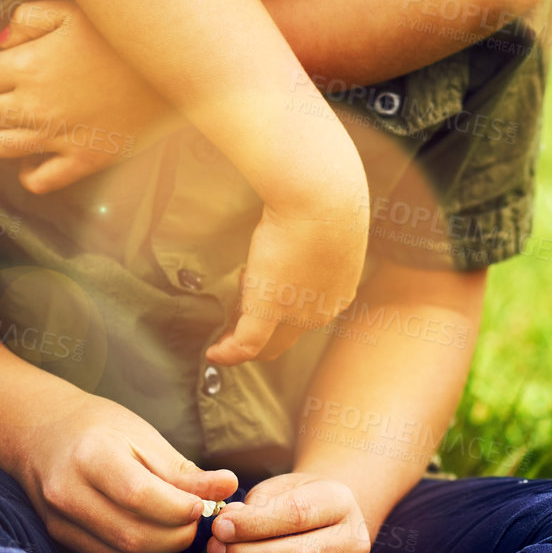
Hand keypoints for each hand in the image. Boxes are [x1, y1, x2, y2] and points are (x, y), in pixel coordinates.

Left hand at [0, 0, 176, 193]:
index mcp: (29, 65)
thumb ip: (29, 18)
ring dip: (2, 134)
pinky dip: (30, 172)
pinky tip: (36, 158)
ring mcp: (59, 136)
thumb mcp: (74, 9)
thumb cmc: (124, 32)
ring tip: (20, 122)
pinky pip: (40, 181)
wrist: (176, 65)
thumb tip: (2, 42)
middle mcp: (36, 105)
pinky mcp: (85, 159)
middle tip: (6, 94)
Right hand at [19, 386, 237, 552]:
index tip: (202, 505)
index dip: (179, 508)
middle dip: (177, 535)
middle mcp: (69, 492)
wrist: (42, 433)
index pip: (140, 496)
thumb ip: (182, 470)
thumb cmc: (98, 427)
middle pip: (134, 535)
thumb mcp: (142, 435)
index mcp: (91, 455)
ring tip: (179, 529)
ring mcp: (62, 520)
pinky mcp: (63, 538)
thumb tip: (228, 487)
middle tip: (196, 520)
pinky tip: (158, 541)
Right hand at [204, 190, 369, 367]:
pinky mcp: (271, 307)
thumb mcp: (326, 229)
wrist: (322, 199)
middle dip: (259, 334)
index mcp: (337, 291)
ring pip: (267, 342)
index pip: (305, 318)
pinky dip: (229, 353)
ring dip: (243, 336)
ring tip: (224, 327)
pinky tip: (214, 353)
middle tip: (233, 328)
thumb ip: (314, 243)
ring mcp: (297, 312)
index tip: (257, 302)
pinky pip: (247, 342)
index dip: (280, 315)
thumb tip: (296, 234)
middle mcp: (321, 309)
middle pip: (285, 338)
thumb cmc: (326, 200)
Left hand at [205, 472, 371, 552]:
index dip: (254, 524)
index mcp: (340, 503)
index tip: (220, 526)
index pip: (297, 514)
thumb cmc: (297, 499)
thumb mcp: (280, 486)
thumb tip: (227, 524)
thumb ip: (256, 503)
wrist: (327, 522)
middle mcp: (352, 544)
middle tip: (215, 549)